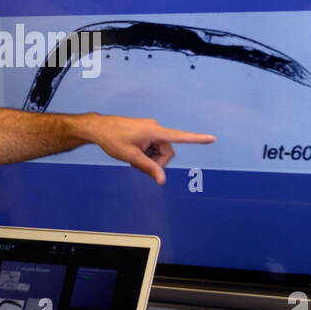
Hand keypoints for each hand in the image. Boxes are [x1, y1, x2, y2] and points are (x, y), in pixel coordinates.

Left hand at [86, 115, 214, 184]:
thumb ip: (149, 168)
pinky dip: (147, 154)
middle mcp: (155, 128)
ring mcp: (151, 130)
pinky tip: (134, 156)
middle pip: (167, 152)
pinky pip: (153, 147)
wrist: (99, 129)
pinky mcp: (146, 132)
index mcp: (154, 131)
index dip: (197, 139)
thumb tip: (162, 181)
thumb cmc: (113, 139)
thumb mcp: (131, 157)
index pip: (180, 137)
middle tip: (138, 167)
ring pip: (160, 151)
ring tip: (134, 161)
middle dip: (157, 163)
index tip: (212, 138)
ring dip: (150, 159)